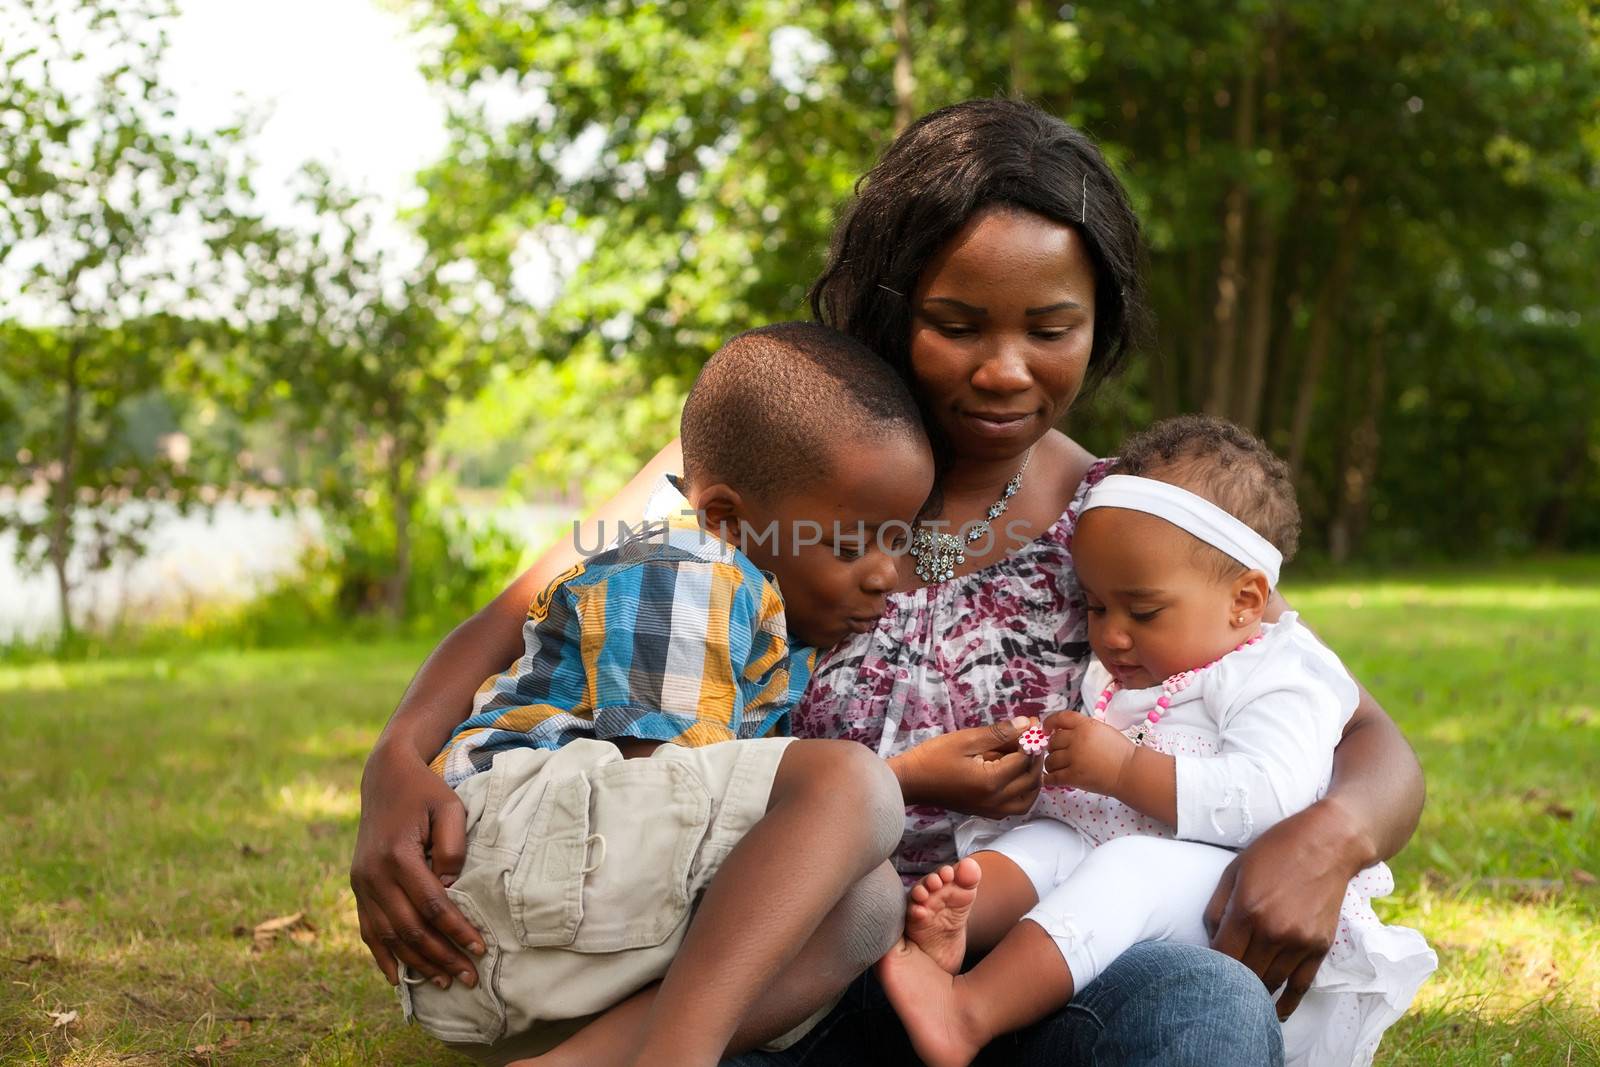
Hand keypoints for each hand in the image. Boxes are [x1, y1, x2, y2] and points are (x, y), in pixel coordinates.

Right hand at [349, 744, 484, 988]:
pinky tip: (399, 978)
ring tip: (446, 982)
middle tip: (470, 978)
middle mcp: (373, 874)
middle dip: (441, 957)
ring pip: (388, 936)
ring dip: (417, 963)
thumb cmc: (425, 792)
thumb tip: (452, 889)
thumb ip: (453, 848)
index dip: (456, 930)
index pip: (432, 906)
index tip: (480, 948)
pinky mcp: (358, 886)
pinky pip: (368, 930)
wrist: (385, 778)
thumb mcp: (449, 808)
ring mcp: (361, 883)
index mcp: (397, 855)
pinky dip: (383, 956)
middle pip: (410, 929)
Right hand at [890, 716, 1041, 817]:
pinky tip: (1015, 776)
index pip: (1024, 760)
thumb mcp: (966, 739)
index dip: (1031, 740)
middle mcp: (995, 800)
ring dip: (1033, 779)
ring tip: (1027, 759)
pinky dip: (1022, 792)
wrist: (911, 781)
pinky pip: (1014, 807)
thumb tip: (1027, 725)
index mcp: (991, 781)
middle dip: (1035, 758)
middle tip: (1033, 739)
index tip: (1033, 725)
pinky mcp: (985, 813)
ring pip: (1027, 799)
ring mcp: (991, 810)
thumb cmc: (933, 757)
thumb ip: (1000, 733)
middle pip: (1030, 781)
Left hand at [1040, 711, 1135, 795]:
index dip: (1049, 722)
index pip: (1060, 718)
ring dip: (1051, 764)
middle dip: (1053, 748)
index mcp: (1085, 725)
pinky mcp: (1074, 776)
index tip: (1046, 729)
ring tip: (1058, 768)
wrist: (1130, 772)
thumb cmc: (1120, 752)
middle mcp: (1077, 739)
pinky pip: (1053, 777)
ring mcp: (1074, 758)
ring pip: (1050, 760)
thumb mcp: (1103, 730)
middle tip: (1059, 754)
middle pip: (1053, 741)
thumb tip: (1062, 733)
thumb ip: (1083, 729)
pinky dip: (1049, 778)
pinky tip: (1051, 779)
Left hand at [1204, 799, 1364, 1018]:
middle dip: (1230, 984)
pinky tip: (1275, 1012)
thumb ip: (1216, 908)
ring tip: (1242, 1000)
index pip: (1221, 957)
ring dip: (1255, 995)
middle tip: (1221, 987)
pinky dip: (1287, 1002)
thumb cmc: (1275, 851)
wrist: (1327, 843)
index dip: (1211, 968)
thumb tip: (1210, 941)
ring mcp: (1300, 941)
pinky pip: (1301, 986)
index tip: (1205, 970)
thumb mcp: (1234, 871)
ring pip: (1270, 983)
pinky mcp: (1320, 947)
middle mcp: (1273, 931)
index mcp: (1247, 910)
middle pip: (1245, 976)